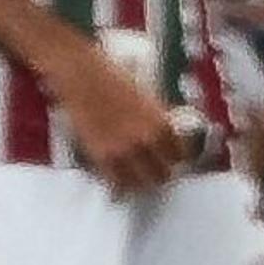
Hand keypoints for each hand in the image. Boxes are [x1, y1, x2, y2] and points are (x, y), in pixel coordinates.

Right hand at [40, 33, 184, 195]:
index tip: (172, 163)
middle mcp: (146, 139)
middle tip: (156, 176)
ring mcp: (123, 149)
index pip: (181, 155)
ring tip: (138, 184)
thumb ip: (158, 120)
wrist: (82, 74)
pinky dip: (119, 188)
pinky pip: (115, 182)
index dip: (177, 161)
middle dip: (161, 175)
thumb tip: (166, 137)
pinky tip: (118, 189)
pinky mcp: (101, 155)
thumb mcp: (148, 98)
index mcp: (162, 123)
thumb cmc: (113, 79)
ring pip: (141, 183)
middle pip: (164, 174)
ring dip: (141, 184)